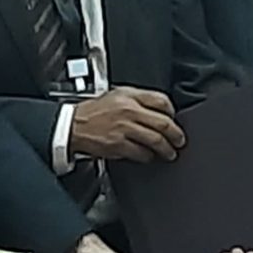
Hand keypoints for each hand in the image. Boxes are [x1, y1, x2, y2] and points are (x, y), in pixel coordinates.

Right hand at [69, 86, 184, 162]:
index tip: (174, 119)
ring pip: (155, 140)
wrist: (73, 125)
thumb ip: (138, 99)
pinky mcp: (118, 145)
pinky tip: (149, 157)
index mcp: (130, 96)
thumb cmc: (93, 112)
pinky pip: (141, 153)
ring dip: (166, 149)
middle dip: (176, 134)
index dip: (172, 112)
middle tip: (179, 140)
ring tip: (170, 153)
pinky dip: (148, 157)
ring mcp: (124, 129)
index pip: (161, 101)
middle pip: (163, 123)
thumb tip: (159, 109)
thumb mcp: (117, 95)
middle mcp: (129, 111)